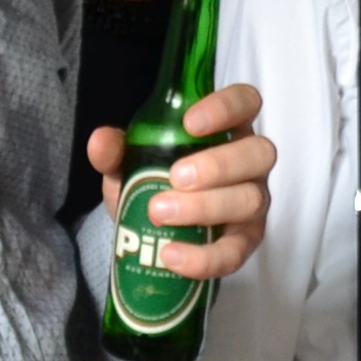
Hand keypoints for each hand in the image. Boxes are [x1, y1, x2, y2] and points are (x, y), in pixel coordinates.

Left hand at [85, 82, 277, 283]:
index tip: (190, 122)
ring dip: (205, 206)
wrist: (149, 233)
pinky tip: (171, 255)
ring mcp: (252, 202)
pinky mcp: (245, 242)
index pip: (245, 103)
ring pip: (250, 199)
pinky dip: (204, 257)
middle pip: (258, 152)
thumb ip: (115, 152)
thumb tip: (101, 140)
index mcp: (226, 130)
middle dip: (218, 164)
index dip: (227, 107)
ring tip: (160, 213)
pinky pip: (236, 251)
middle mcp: (248, 163)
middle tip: (174, 177)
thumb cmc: (151, 184)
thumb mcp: (128, 165)